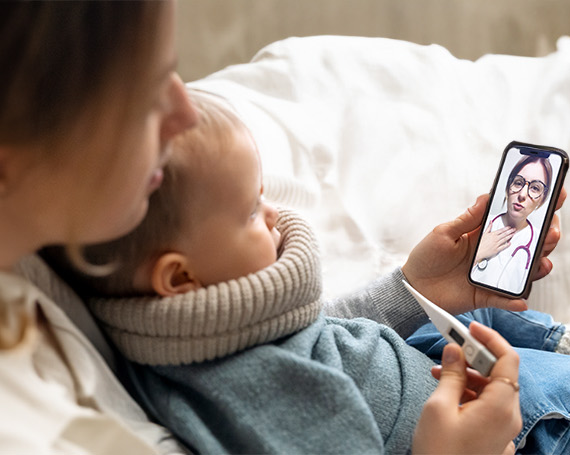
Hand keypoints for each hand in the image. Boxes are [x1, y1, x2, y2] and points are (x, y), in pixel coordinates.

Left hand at [402, 189, 565, 313]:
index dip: (536, 207)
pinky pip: (506, 299)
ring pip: (526, 268)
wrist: (414, 287)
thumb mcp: (443, 233)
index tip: (553, 194)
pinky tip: (520, 297)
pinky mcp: (488, 295)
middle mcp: (495, 252)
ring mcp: (494, 274)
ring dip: (539, 263)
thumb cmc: (426, 258)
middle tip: (550, 229)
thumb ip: (467, 219)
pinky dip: (515, 299)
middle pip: (529, 242)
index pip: (515, 218)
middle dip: (546, 233)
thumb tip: (486, 197)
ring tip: (542, 258)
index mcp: (484, 233)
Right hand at [412, 322, 521, 454]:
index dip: (490, 339)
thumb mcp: (438, 407)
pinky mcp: (494, 438)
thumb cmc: (439, 451)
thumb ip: (450, 374)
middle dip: (473, 357)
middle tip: (448, 348)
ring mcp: (504, 430)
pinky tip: (447, 392)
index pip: (508, 359)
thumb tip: (454, 350)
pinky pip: (488, 407)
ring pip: (492, 391)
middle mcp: (509, 417)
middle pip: (499, 374)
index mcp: (500, 406)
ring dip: (468, 376)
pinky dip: (470, 394)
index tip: (470, 328)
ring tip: (439, 372)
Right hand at [474, 222, 514, 263]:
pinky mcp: (497, 250)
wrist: (477, 251)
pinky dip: (507, 245)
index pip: (501, 230)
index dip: (506, 228)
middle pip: (504, 234)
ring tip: (513, 234)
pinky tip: (510, 243)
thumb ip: (488, 228)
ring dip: (510, 236)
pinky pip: (503, 247)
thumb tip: (491, 222)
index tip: (509, 227)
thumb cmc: (479, 243)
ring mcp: (496, 244)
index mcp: (492, 234)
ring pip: (505, 239)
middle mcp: (495, 239)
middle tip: (514, 229)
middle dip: (510, 231)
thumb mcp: (483, 234)